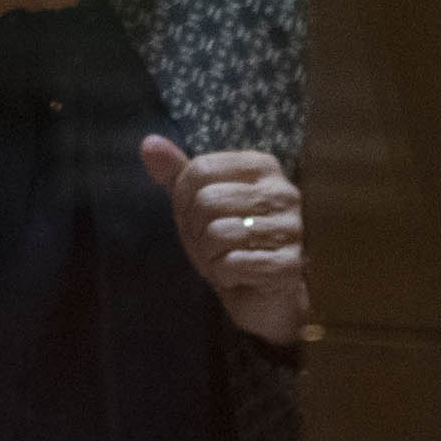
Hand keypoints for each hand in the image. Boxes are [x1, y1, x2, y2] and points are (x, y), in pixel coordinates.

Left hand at [140, 136, 306, 347]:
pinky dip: (223, 274)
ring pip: (218, 233)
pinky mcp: (289, 264)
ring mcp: (291, 228)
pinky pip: (232, 263)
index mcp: (261, 167)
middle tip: (210, 244)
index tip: (194, 218)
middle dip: (196, 231)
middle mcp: (283, 192)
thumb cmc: (232, 243)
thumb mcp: (200, 204)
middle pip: (207, 200)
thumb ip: (177, 172)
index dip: (183, 200)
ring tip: (223, 259)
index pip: (199, 169)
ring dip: (208, 255)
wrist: (266, 297)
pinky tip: (236, 275)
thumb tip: (148, 143)